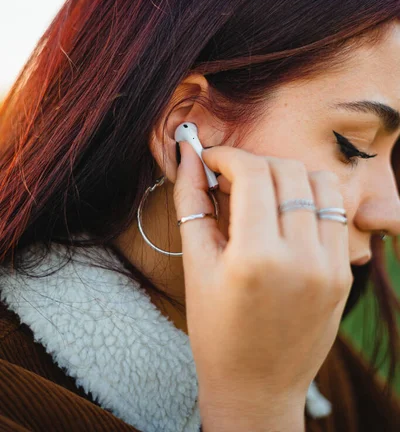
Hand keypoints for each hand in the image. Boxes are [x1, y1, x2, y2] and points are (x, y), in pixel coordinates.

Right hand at [173, 142, 352, 428]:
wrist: (257, 387)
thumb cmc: (215, 330)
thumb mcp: (195, 264)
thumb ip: (191, 201)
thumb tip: (187, 153)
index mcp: (256, 258)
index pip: (252, 172)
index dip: (227, 156)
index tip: (211, 161)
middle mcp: (301, 258)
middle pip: (287, 170)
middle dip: (254, 163)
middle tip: (232, 179)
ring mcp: (330, 266)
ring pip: (319, 183)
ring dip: (287, 175)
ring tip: (262, 193)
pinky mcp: (344, 273)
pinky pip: (335, 211)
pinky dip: (310, 198)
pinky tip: (285, 213)